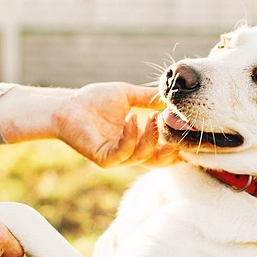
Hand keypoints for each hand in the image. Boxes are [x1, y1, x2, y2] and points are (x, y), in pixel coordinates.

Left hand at [0, 83, 179, 167]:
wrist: (69, 105)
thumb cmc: (96, 100)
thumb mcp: (129, 96)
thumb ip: (149, 97)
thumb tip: (172, 95)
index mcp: (138, 142)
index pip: (163, 152)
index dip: (177, 146)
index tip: (188, 129)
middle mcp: (129, 153)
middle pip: (158, 161)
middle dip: (170, 147)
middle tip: (176, 128)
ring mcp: (117, 158)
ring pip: (142, 156)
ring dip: (150, 136)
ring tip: (152, 117)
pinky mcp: (103, 158)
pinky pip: (122, 152)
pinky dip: (130, 136)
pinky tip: (130, 119)